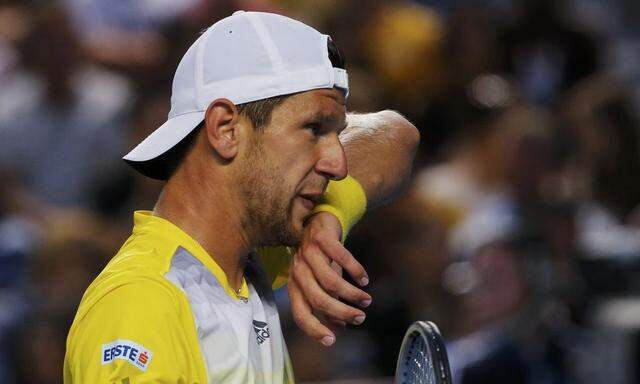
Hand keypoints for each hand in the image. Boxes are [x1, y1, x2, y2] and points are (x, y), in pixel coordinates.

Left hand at [288, 212, 371, 346]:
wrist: (318, 220)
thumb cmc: (320, 256)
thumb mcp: (321, 280)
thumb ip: (327, 301)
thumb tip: (338, 326)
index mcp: (295, 284)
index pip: (300, 313)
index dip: (314, 329)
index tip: (332, 340)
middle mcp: (298, 270)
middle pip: (318, 299)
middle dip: (341, 312)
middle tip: (360, 317)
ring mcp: (308, 252)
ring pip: (331, 281)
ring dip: (351, 293)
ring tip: (366, 299)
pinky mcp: (322, 237)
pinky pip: (341, 257)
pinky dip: (355, 270)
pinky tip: (364, 279)